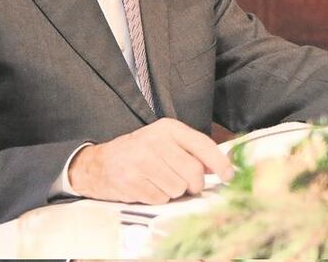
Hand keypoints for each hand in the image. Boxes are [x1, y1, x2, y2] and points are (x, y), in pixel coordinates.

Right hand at [69, 118, 234, 203]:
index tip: (229, 175)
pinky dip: (159, 198)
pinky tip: (149, 188)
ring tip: (162, 182)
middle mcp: (154, 142)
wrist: (98, 163)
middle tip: (189, 186)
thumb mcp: (165, 142)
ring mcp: (140, 162)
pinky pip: (160, 198)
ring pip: (178, 188)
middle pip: (193, 172)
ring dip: (175, 192)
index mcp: (168, 128)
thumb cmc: (139, 152)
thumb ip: (193, 151)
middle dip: (195, 185)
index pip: (203, 145)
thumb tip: (221, 167)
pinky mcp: (130, 182)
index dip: (220, 163)